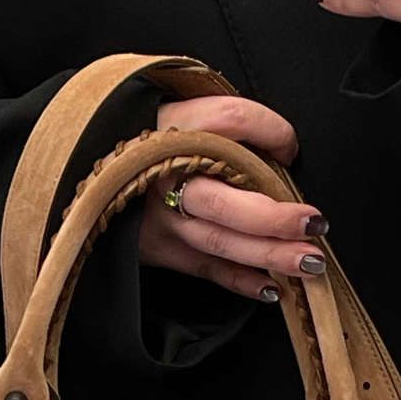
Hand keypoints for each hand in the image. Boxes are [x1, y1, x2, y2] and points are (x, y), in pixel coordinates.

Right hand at [141, 95, 329, 301]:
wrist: (86, 169)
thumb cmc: (145, 138)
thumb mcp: (173, 112)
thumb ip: (219, 124)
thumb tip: (278, 152)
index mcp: (169, 127)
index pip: (229, 120)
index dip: (270, 130)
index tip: (291, 146)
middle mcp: (162, 174)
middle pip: (224, 200)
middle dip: (275, 217)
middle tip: (315, 223)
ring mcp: (158, 218)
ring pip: (221, 241)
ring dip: (270, 254)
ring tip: (310, 261)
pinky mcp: (157, 248)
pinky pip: (206, 269)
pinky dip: (241, 280)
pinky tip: (272, 286)